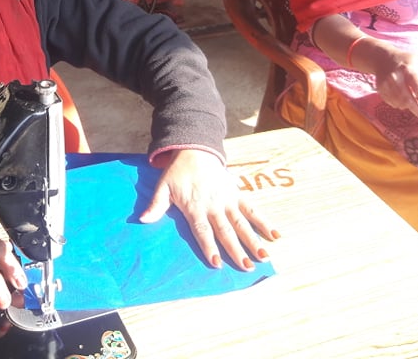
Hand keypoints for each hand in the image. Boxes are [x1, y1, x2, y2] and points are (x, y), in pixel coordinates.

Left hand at [139, 149, 278, 270]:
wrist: (195, 150)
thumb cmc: (178, 172)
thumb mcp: (164, 187)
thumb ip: (156, 205)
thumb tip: (142, 220)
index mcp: (195, 206)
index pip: (203, 230)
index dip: (209, 246)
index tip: (216, 262)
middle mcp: (213, 206)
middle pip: (226, 231)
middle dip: (236, 250)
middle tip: (246, 267)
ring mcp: (227, 200)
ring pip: (241, 223)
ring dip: (253, 240)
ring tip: (264, 256)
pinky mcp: (237, 194)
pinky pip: (252, 209)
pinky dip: (263, 222)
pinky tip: (275, 234)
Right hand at [371, 45, 417, 121]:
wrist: (383, 58)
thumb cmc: (405, 61)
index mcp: (408, 69)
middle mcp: (395, 77)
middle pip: (407, 99)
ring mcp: (386, 84)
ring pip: (400, 104)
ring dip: (410, 108)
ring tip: (417, 104)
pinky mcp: (380, 90)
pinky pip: (393, 103)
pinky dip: (401, 105)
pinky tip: (405, 99)